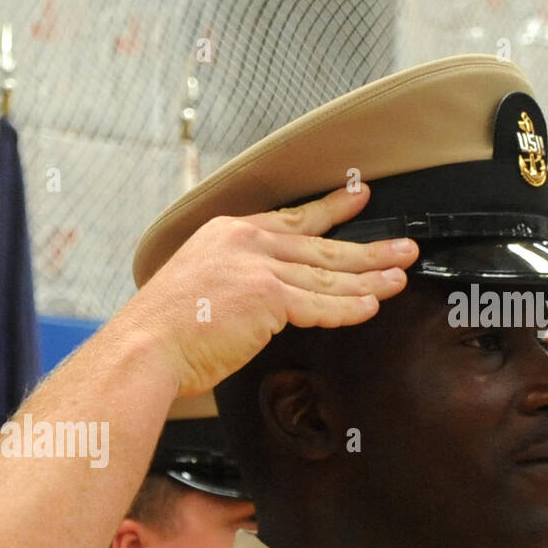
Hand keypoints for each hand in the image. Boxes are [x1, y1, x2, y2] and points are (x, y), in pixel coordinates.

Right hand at [115, 183, 419, 396]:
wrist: (144, 348)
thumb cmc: (160, 332)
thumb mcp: (195, 288)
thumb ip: (231, 285)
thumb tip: (256, 304)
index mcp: (226, 234)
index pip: (289, 220)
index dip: (329, 210)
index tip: (358, 199)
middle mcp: (245, 242)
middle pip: (320, 246)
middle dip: (367, 249)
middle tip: (403, 248)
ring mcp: (258, 267)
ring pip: (327, 276)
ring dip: (370, 277)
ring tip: (400, 276)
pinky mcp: (268, 297)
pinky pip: (320, 305)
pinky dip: (349, 308)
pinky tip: (373, 306)